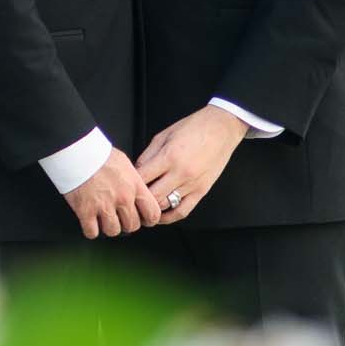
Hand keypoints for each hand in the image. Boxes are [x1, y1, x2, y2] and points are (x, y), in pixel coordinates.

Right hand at [62, 147, 161, 238]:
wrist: (75, 150)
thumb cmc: (98, 153)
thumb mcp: (125, 164)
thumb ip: (133, 181)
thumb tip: (136, 191)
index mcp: (135, 186)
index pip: (153, 214)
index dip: (148, 219)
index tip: (141, 218)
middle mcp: (122, 198)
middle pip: (132, 226)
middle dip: (125, 223)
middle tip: (118, 217)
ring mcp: (103, 205)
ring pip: (113, 231)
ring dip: (108, 227)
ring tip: (102, 219)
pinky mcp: (85, 210)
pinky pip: (92, 232)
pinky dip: (90, 229)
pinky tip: (89, 221)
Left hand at [138, 105, 245, 222]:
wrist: (221, 129)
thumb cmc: (193, 128)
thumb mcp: (162, 136)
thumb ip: (147, 156)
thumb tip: (136, 172)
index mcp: (168, 157)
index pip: (141, 179)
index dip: (128, 184)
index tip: (123, 186)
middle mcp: (181, 174)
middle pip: (152, 197)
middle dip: (138, 200)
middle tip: (129, 201)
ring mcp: (193, 184)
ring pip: (166, 206)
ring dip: (151, 210)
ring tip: (140, 209)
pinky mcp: (202, 191)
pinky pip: (183, 211)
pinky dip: (169, 217)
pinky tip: (159, 216)